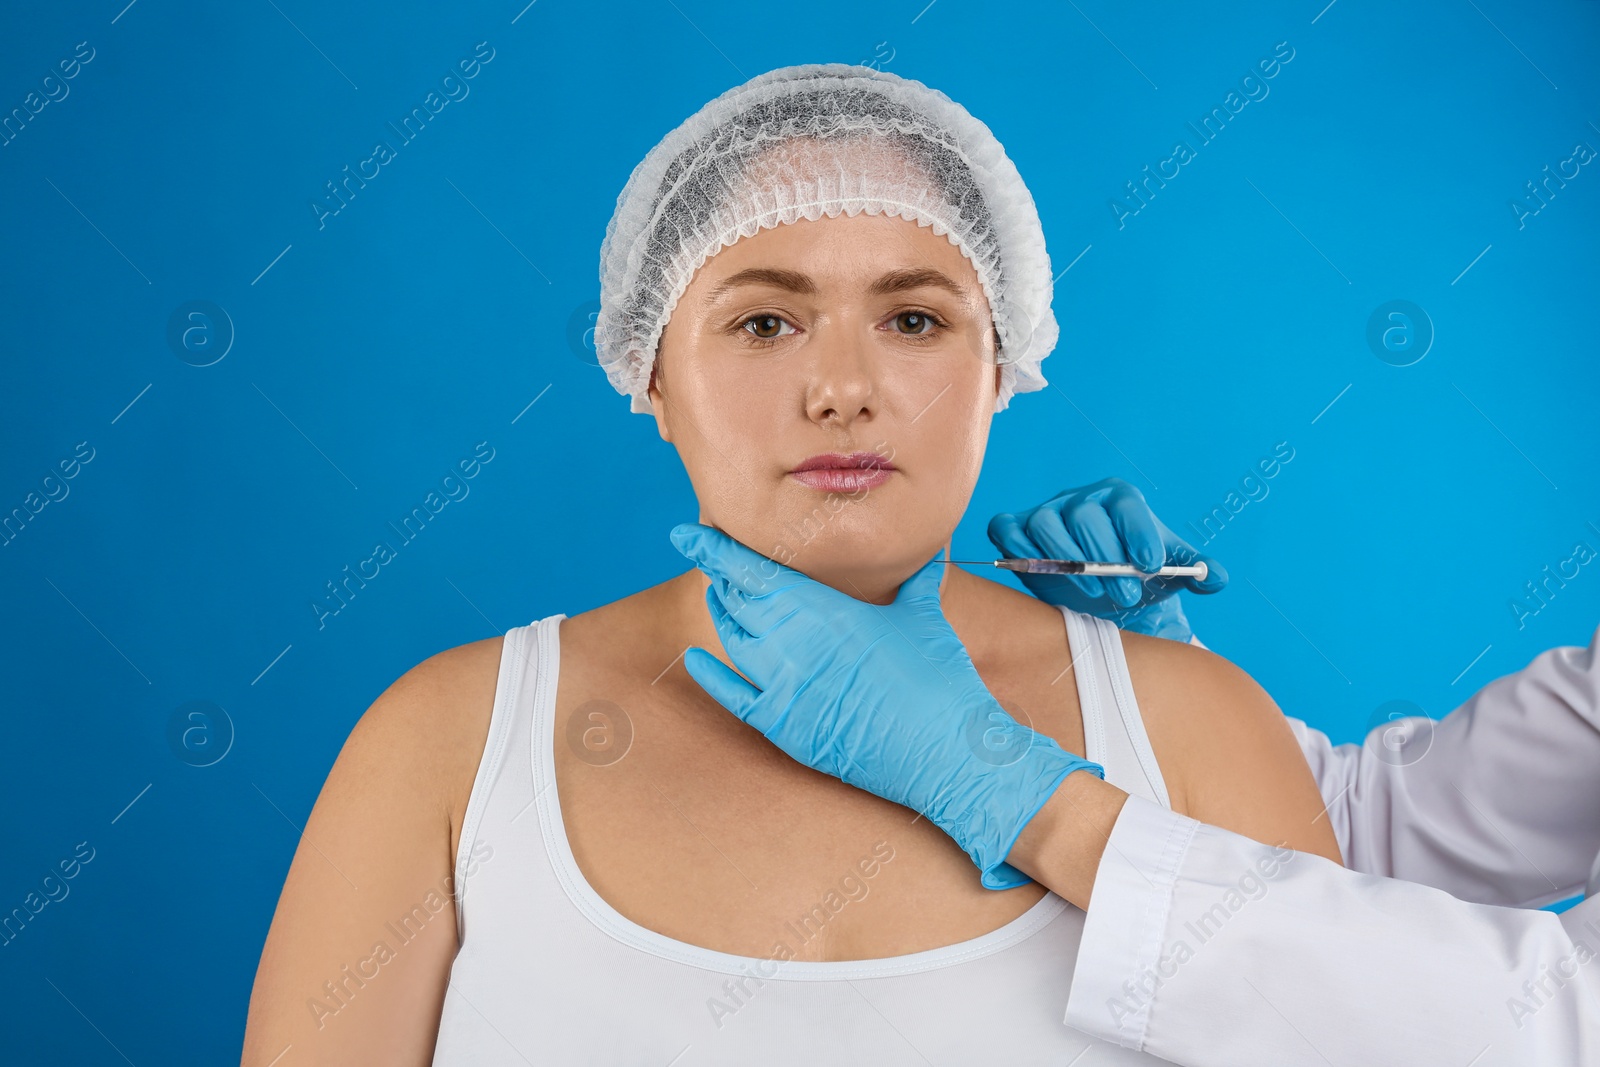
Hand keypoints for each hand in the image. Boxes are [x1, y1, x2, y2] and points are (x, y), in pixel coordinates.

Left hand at [669, 522, 1103, 890]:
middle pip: (737, 602)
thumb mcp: (925, 616)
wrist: (944, 750)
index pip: (751, 570)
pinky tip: (697, 659)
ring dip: (723, 617)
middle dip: (722, 580)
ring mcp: (783, 688)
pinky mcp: (783, 728)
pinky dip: (711, 675)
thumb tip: (930, 550)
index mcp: (821, 609)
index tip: (687, 533)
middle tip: (714, 563)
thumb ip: (917, 580)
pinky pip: (732, 696)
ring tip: (719, 597)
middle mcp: (791, 643)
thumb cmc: (938, 678)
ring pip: (733, 642)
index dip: (713, 549)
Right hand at [987, 477, 1227, 641]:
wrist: (1101, 593)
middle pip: (1084, 515)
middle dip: (1106, 557)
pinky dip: (1018, 549)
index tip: (1151, 567)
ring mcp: (1044, 513)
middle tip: (1126, 594)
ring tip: (1094, 593)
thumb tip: (1216, 577)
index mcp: (1119, 498)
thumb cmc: (1135, 575)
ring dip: (1068, 560)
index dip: (1137, 534)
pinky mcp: (1014, 529)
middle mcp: (1079, 500)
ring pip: (1045, 523)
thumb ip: (1198, 572)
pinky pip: (1006, 530)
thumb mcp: (1171, 573)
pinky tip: (1042, 574)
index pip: (1125, 506)